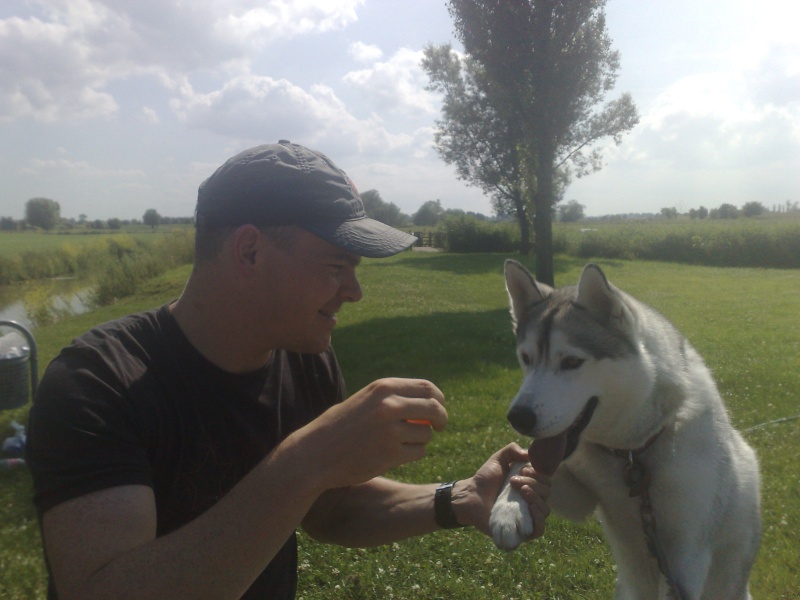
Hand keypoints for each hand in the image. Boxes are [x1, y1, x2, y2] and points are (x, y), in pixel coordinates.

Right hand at [291, 378, 446, 490]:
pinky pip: (418, 452)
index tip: (438, 409)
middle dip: (441, 419)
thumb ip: (393, 398)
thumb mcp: (365, 401)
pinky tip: (393, 455)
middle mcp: (390, 405)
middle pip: (434, 408)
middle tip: (439, 427)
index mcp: (383, 387)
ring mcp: (391, 429)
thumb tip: (430, 402)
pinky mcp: (391, 453)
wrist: (315, 454)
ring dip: (420, 440)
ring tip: (398, 444)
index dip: (438, 399)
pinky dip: (412, 454)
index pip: (427, 387)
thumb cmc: (339, 428)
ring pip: (426, 434)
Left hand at [451, 443, 549, 536]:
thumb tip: (528, 454)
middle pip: (546, 493)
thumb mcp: (498, 459)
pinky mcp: (521, 531)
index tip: (523, 469)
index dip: (538, 474)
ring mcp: (527, 517)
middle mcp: (532, 501)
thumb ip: (512, 450)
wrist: (471, 496)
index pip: (546, 481)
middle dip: (533, 483)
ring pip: (545, 510)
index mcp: (531, 486)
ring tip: (520, 490)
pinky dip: (539, 518)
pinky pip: (539, 529)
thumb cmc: (485, 479)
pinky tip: (530, 507)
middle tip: (514, 480)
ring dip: (536, 497)